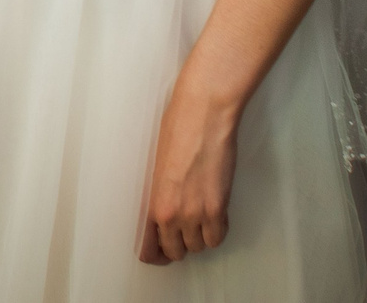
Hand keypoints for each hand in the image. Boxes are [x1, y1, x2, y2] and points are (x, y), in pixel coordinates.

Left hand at [139, 80, 240, 264]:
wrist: (203, 113)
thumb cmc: (177, 128)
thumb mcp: (155, 165)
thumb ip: (158, 193)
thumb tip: (162, 209)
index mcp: (150, 201)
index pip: (147, 249)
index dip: (156, 253)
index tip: (162, 249)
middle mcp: (171, 213)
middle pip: (175, 251)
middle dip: (180, 244)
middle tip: (185, 230)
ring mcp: (195, 213)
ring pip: (198, 247)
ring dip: (200, 236)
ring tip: (201, 215)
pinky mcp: (218, 208)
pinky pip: (218, 237)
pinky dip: (218, 230)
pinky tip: (216, 214)